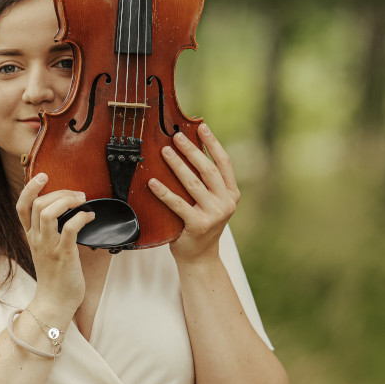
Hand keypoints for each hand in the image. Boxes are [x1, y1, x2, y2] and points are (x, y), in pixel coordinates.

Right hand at [15, 174, 94, 313]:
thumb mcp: (45, 249)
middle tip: (76, 194)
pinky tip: (89, 216)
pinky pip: (70, 229)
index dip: (29, 188)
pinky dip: (81, 217)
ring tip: (82, 201)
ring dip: (67, 201)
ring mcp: (49, 247)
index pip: (21, 207)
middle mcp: (37, 239)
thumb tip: (67, 211)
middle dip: (59, 192)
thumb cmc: (55, 276)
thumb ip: (49, 231)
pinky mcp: (64, 255)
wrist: (54, 303)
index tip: (42, 176)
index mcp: (31, 236)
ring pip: (48, 213)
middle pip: (38, 204)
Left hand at [148, 123, 239, 262]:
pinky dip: (164, 192)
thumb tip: (188, 149)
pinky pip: (177, 204)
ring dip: (177, 165)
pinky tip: (152, 182)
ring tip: (164, 152)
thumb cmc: (200, 223)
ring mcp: (213, 214)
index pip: (224, 162)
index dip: (213, 143)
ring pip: (193, 184)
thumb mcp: (211, 201)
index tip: (201, 126)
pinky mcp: (198, 225)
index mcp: (231, 193)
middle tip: (176, 136)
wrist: (200, 257)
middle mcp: (226, 202)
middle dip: (191, 150)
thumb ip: (206, 182)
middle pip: (207, 169)